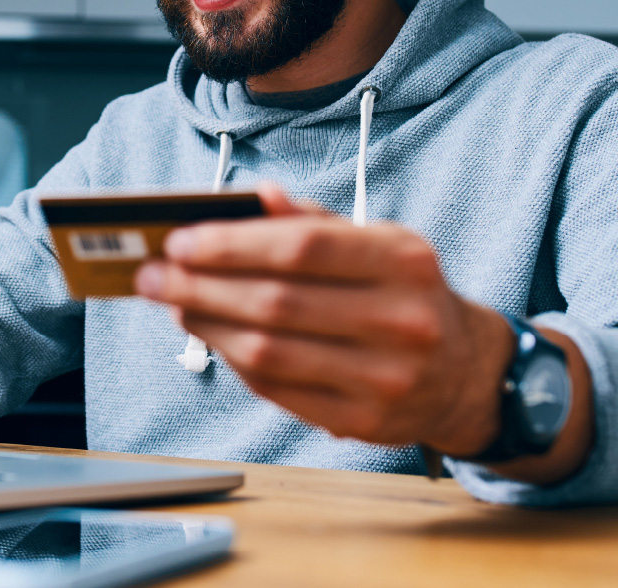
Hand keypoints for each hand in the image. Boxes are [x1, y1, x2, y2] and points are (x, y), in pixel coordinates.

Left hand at [134, 184, 513, 457]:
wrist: (464, 372)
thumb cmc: (405, 293)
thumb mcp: (378, 242)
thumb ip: (315, 219)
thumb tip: (253, 195)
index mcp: (403, 260)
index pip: (303, 247)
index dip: (232, 244)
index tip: (179, 239)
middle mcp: (401, 320)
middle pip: (276, 301)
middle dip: (201, 285)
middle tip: (153, 273)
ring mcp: (385, 378)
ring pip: (269, 351)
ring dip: (206, 324)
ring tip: (172, 300)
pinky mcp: (362, 422)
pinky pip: (276, 390)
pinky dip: (232, 359)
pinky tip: (208, 334)